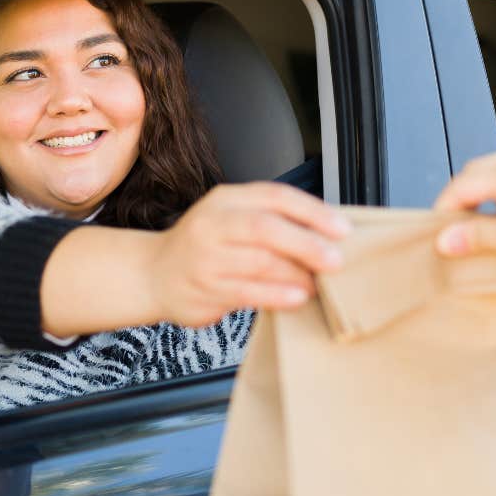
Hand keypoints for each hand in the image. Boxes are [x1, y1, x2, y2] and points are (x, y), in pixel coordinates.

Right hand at [146, 182, 350, 325]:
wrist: (152, 274)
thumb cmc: (204, 248)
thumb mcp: (231, 220)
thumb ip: (271, 222)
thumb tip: (329, 235)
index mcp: (226, 199)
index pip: (275, 196)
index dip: (313, 212)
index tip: (343, 229)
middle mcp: (212, 223)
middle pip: (266, 228)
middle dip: (307, 244)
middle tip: (336, 260)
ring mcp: (205, 257)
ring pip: (259, 262)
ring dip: (297, 275)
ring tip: (318, 284)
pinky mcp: (203, 289)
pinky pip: (247, 292)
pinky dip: (277, 296)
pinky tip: (296, 298)